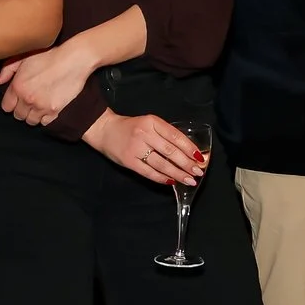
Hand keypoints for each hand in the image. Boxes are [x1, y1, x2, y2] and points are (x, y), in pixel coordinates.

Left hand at [0, 41, 96, 126]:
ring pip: (31, 121)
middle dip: (22, 109)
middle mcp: (27, 98)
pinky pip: (45, 122)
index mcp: (17, 86)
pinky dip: (45, 117)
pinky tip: (48, 108)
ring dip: (33, 115)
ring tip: (39, 106)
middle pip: (18, 115)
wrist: (74, 59)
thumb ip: (7, 70)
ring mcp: (41, 106)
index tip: (17, 100)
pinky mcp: (55, 110)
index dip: (12, 103)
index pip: (6, 107)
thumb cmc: (50, 56)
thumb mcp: (24, 57)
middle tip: (30, 101)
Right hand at [84, 111, 207, 186]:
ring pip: (161, 163)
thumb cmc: (131, 127)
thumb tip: (188, 151)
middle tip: (198, 171)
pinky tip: (171, 181)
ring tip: (189, 180)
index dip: (189, 148)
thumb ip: (165, 134)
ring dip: (177, 173)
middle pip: (170, 151)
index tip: (200, 157)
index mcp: (152, 122)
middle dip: (187, 163)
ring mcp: (135, 148)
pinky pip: (148, 172)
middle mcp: (144, 134)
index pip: (175, 136)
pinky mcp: (128, 161)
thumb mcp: (149, 123)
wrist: (105, 130)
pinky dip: (161, 178)